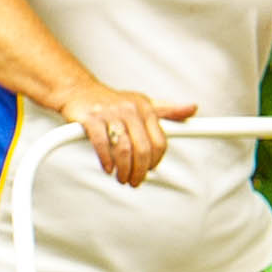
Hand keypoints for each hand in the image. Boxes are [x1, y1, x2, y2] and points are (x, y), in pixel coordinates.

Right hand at [63, 84, 194, 188]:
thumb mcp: (144, 103)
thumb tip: (193, 108)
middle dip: (140, 170)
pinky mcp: (91, 118)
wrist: (79, 90)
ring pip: (124, 149)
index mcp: (146, 109)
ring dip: (124, 169)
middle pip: (143, 149)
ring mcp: (110, 113)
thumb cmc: (114, 101)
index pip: (160, 142)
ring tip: (122, 178)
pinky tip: (108, 168)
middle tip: (135, 181)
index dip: (156, 161)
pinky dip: (106, 160)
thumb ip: (168, 110)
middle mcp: (130, 109)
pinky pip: (102, 144)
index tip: (150, 170)